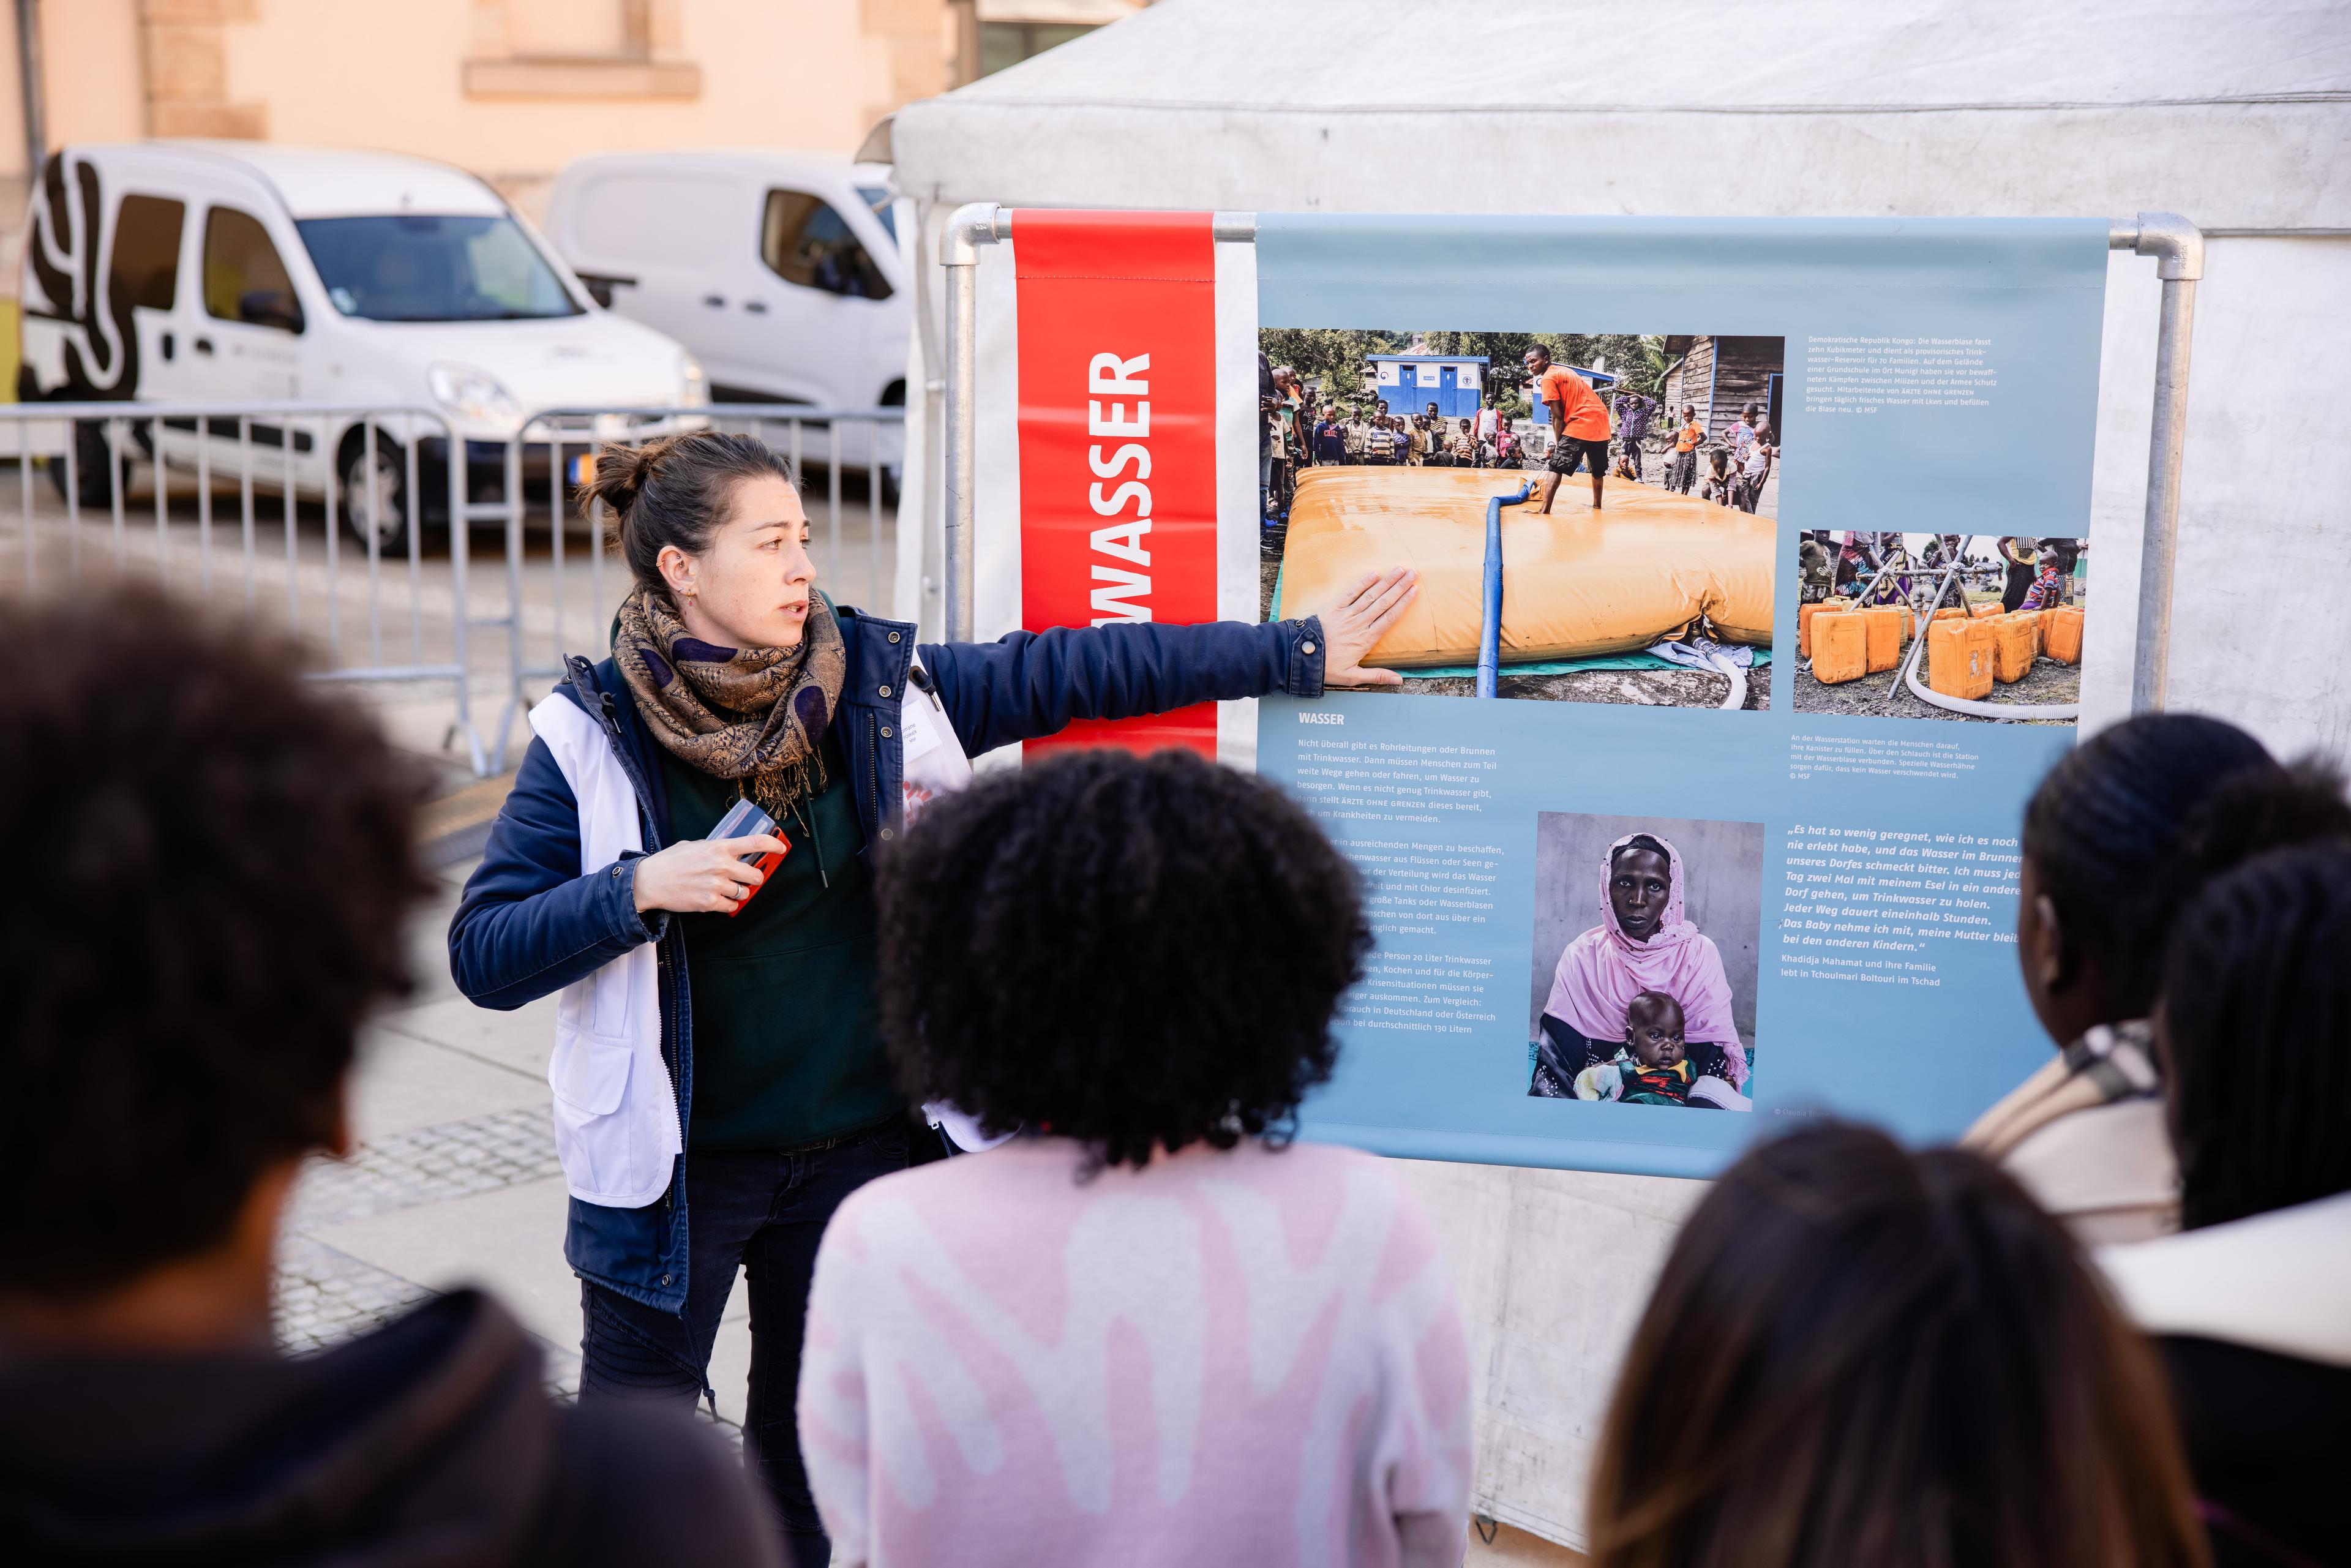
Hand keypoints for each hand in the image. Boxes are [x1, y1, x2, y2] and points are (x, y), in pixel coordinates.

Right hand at [631, 834, 787, 913]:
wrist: (650, 882)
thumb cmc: (670, 862)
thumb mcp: (694, 845)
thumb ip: (714, 847)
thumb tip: (730, 849)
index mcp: (719, 847)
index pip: (755, 843)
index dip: (773, 845)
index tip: (781, 848)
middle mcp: (722, 866)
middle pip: (756, 876)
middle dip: (754, 879)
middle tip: (746, 879)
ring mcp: (717, 886)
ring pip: (744, 893)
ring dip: (739, 893)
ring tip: (725, 889)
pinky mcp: (710, 903)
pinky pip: (732, 907)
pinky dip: (728, 905)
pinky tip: (717, 899)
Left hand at [1310, 566, 1418, 687]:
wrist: (1301, 656)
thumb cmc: (1327, 668)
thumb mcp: (1352, 677)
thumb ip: (1377, 676)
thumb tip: (1399, 681)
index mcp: (1366, 639)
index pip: (1390, 618)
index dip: (1403, 603)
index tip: (1414, 591)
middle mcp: (1359, 624)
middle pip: (1384, 602)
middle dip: (1400, 587)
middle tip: (1413, 573)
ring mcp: (1347, 614)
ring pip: (1370, 595)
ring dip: (1386, 581)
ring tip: (1399, 569)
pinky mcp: (1334, 608)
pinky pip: (1350, 593)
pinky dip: (1362, 583)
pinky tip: (1373, 574)